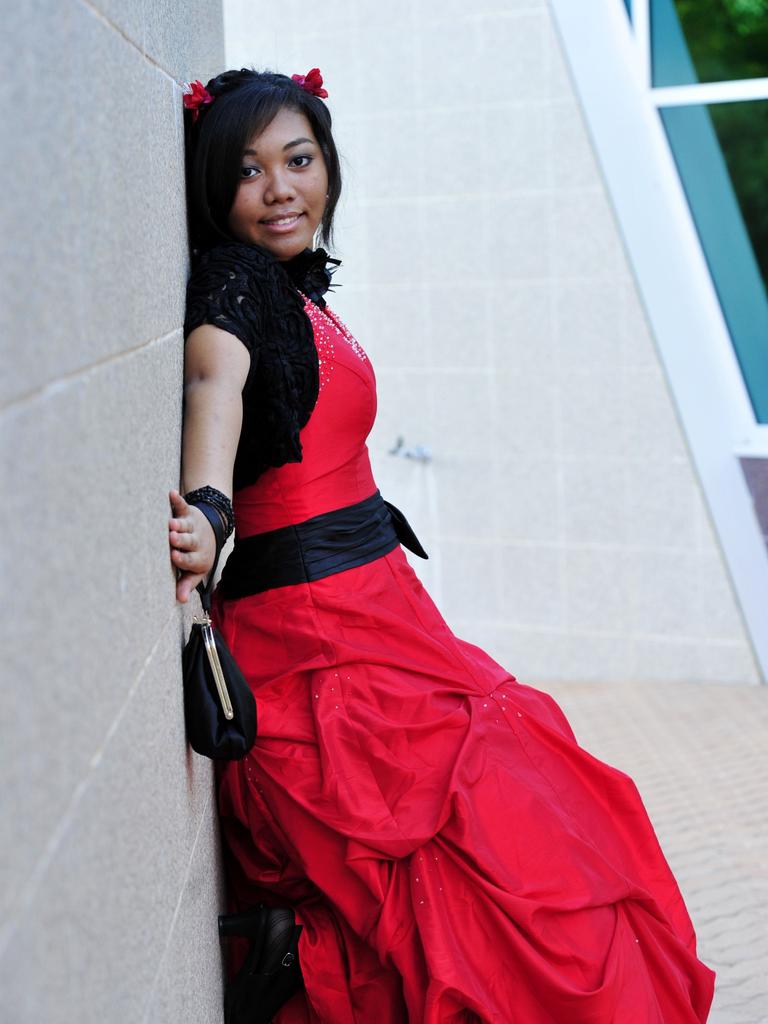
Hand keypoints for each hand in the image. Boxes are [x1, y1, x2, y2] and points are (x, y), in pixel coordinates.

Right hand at [168, 489, 216, 603]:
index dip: (183, 558)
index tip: (175, 555)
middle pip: (189, 541)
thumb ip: (186, 584)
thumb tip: (179, 600)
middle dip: (181, 540)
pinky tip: (170, 493)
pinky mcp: (188, 512)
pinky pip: (182, 505)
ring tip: (171, 522)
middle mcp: (196, 541)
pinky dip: (177, 499)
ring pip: (186, 525)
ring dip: (179, 523)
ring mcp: (192, 526)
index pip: (190, 559)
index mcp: (198, 558)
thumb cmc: (198, 556)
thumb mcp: (195, 572)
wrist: (213, 532)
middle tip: (173, 537)